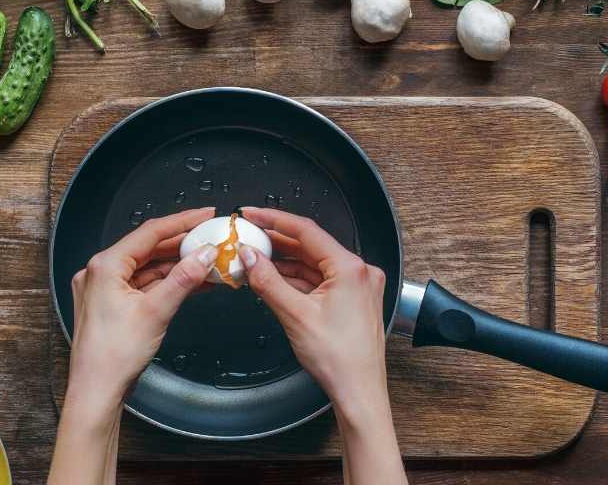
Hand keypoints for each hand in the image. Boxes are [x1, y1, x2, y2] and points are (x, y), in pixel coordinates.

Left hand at [68, 207, 217, 399]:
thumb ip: (183, 278)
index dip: (182, 222)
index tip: (206, 215)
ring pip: (148, 268)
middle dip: (183, 245)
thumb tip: (205, 255)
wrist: (97, 391)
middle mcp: (101, 273)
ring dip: (178, 265)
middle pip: (149, 248)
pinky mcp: (112, 305)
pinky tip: (192, 282)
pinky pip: (144, 285)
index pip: (150, 232)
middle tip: (211, 238)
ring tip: (209, 261)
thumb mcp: (156, 311)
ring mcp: (105, 289)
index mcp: (105, 266)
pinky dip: (167, 283)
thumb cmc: (113, 356)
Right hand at [238, 207, 388, 413]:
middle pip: (310, 246)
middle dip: (277, 242)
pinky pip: (320, 280)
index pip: (307, 231)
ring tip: (255, 258)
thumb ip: (268, 281)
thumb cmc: (339, 359)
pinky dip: (297, 278)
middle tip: (248, 235)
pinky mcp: (352, 300)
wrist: (359, 391)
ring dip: (285, 261)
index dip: (274, 220)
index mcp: (351, 268)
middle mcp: (359, 272)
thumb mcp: (295, 315)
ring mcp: (357, 286)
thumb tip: (249, 257)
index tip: (252, 214)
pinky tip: (274, 278)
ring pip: (314, 264)